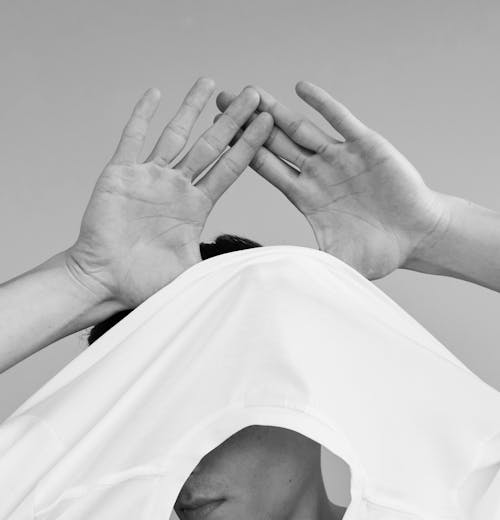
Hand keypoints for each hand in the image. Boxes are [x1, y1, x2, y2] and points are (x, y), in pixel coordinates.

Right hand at [65, 79, 273, 308]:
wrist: (104, 280)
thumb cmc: (143, 282)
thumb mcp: (192, 274)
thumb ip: (221, 269)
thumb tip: (255, 275)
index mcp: (196, 207)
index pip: (229, 168)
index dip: (249, 144)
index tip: (267, 122)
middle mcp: (176, 187)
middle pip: (210, 145)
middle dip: (232, 120)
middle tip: (252, 94)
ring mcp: (149, 177)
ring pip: (175, 134)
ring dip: (192, 108)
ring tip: (210, 83)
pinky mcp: (121, 174)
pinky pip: (132, 138)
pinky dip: (142, 115)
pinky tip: (154, 93)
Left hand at [216, 82, 448, 279]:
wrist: (418, 235)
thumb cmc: (379, 252)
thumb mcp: (336, 263)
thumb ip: (307, 268)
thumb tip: (274, 283)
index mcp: (306, 198)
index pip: (268, 171)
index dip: (244, 154)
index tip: (218, 140)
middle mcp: (318, 173)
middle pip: (276, 143)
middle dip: (250, 124)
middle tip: (223, 104)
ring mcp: (340, 156)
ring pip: (302, 128)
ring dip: (277, 110)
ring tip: (252, 91)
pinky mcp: (365, 145)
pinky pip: (340, 119)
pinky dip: (322, 104)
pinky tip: (301, 88)